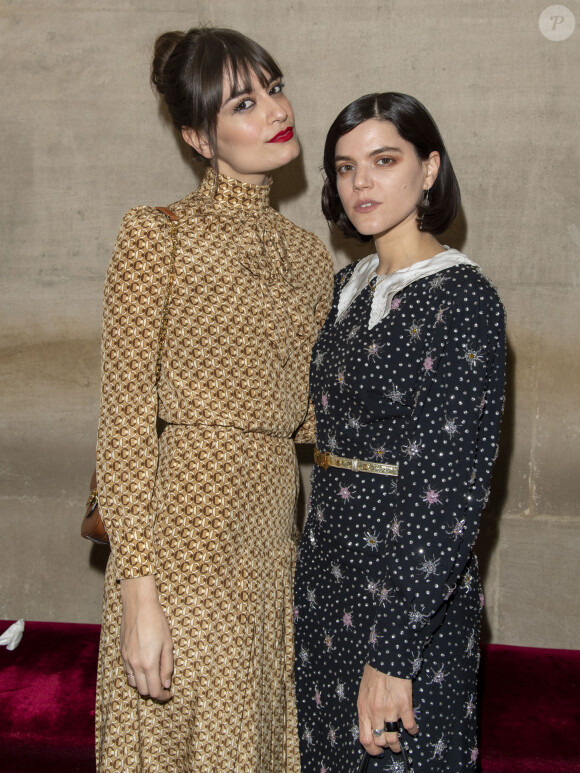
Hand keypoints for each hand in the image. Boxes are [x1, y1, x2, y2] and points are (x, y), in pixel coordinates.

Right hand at [120, 575, 172, 700]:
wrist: (139, 605)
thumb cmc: (157, 622)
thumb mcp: (168, 644)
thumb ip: (167, 666)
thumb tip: (167, 684)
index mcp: (148, 663)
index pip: (154, 691)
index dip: (163, 696)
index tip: (169, 694)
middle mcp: (135, 665)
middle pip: (143, 691)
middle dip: (154, 692)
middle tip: (164, 686)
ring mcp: (126, 659)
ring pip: (133, 683)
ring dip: (143, 685)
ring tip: (154, 677)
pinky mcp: (122, 653)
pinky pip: (127, 672)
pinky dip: (136, 675)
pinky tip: (144, 667)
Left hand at [358, 664, 417, 755]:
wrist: (386, 659)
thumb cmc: (373, 674)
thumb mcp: (363, 693)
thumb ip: (366, 710)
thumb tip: (369, 724)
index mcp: (363, 710)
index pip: (365, 739)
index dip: (371, 750)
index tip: (377, 751)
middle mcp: (375, 714)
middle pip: (380, 741)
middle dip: (385, 747)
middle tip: (390, 746)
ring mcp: (390, 711)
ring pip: (394, 738)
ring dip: (397, 745)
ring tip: (400, 744)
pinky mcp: (404, 706)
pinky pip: (410, 726)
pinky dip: (413, 731)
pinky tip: (413, 730)